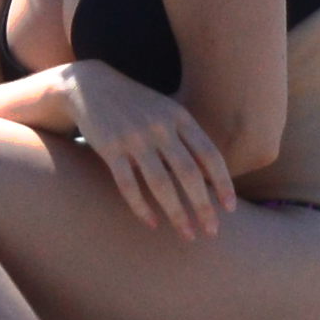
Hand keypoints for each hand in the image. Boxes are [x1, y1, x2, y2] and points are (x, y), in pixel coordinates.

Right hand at [63, 60, 235, 236]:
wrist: (90, 85)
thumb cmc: (137, 105)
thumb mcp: (166, 112)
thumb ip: (189, 139)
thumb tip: (214, 178)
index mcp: (178, 116)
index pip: (209, 154)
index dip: (223, 183)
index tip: (230, 209)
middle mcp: (159, 126)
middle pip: (188, 173)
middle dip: (203, 206)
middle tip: (212, 231)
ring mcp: (133, 136)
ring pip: (160, 183)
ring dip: (177, 213)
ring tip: (188, 234)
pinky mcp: (109, 147)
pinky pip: (128, 184)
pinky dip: (141, 207)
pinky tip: (151, 223)